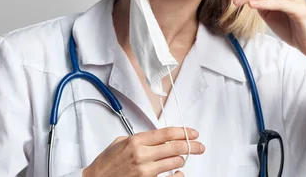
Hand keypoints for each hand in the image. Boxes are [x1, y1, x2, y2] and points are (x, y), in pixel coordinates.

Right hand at [83, 127, 204, 176]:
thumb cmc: (105, 164)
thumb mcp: (120, 142)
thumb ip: (139, 138)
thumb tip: (155, 137)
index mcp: (136, 141)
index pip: (167, 133)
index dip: (184, 132)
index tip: (193, 133)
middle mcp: (142, 155)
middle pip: (175, 147)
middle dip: (192, 146)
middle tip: (199, 146)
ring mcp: (145, 171)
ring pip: (174, 163)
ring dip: (181, 160)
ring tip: (181, 159)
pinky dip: (178, 175)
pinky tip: (178, 173)